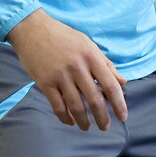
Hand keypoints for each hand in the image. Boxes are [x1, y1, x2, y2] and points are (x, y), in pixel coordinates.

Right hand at [7, 9, 127, 129]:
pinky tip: (70, 121)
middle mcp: (78, 67)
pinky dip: (65, 117)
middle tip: (105, 127)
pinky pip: (58, 106)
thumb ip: (106, 64)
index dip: (119, 103)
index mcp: (91, 57)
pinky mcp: (45, 83)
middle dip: (103, 117)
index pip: (110, 85)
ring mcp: (60, 76)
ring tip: (87, 127)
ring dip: (84, 121)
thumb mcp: (88, 45)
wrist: (32, 29)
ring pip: (76, 106)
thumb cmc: (64, 36)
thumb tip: (123, 82)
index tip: (123, 116)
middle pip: (95, 99)